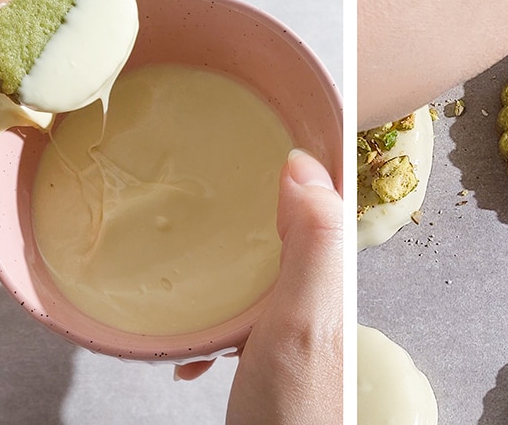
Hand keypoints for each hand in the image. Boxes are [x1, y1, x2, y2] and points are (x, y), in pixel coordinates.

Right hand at [176, 149, 342, 423]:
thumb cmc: (291, 414)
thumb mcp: (300, 320)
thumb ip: (310, 244)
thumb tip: (305, 162)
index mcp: (326, 283)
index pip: (323, 202)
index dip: (305, 160)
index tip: (276, 113)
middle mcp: (312, 305)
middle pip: (286, 235)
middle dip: (253, 205)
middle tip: (216, 170)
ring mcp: (286, 337)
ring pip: (255, 279)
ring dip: (223, 264)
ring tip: (185, 251)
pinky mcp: (259, 369)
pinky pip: (230, 326)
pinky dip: (203, 327)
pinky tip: (180, 349)